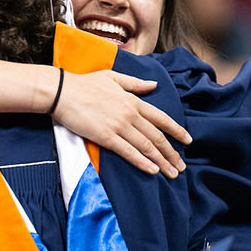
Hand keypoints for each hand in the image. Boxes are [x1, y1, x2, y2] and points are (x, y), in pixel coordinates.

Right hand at [50, 70, 190, 177]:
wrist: (62, 92)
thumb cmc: (84, 84)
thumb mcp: (113, 77)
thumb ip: (135, 83)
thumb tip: (153, 85)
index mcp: (133, 100)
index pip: (161, 118)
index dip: (176, 131)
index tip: (187, 141)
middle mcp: (130, 114)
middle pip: (157, 137)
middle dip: (171, 153)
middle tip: (181, 167)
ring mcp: (119, 126)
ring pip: (146, 147)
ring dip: (161, 161)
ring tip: (171, 173)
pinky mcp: (106, 137)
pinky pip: (128, 152)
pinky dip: (142, 162)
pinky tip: (152, 170)